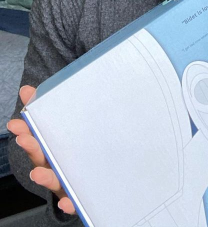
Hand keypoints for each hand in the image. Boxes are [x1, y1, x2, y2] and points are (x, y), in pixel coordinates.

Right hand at [7, 85, 76, 214]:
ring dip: (45, 178)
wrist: (104, 181)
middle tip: (23, 138)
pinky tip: (67, 202)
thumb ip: (52, 111)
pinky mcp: (80, 197)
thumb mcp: (72, 128)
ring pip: (55, 181)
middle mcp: (58, 167)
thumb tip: (28, 89)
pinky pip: (75, 202)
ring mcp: (67, 183)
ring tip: (37, 173)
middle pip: (42, 158)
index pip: (38, 139)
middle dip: (33, 148)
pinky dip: (69, 203)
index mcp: (55, 150)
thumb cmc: (81, 152)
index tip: (16, 123)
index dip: (27, 131)